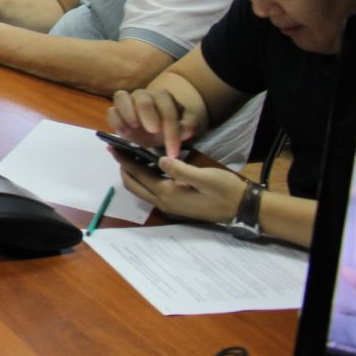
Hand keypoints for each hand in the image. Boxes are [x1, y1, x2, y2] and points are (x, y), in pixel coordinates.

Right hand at [107, 87, 198, 157]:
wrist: (152, 133)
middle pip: (143, 99)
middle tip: (154, 132)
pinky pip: (111, 111)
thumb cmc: (168, 129)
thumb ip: (188, 127)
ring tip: (135, 127)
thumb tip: (188, 130)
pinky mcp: (115, 111)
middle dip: (148, 115)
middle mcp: (143, 95)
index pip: (167, 109)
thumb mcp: (183, 129)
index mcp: (163, 97)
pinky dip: (117, 121)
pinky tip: (125, 134)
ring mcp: (127, 101)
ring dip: (128, 112)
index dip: (171, 130)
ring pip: (121, 96)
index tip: (173, 151)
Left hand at [118, 156, 247, 225]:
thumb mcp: (204, 177)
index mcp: (168, 194)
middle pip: (134, 185)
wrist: (243, 208)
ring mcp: (170, 206)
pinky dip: (145, 179)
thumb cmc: (225, 191)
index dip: (124, 160)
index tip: (112, 147)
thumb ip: (180, 169)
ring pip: (142, 190)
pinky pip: (153, 191)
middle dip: (124, 168)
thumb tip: (159, 159)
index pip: (138, 175)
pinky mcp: (177, 206)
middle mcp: (164, 203)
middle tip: (117, 150)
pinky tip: (148, 166)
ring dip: (133, 174)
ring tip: (129, 156)